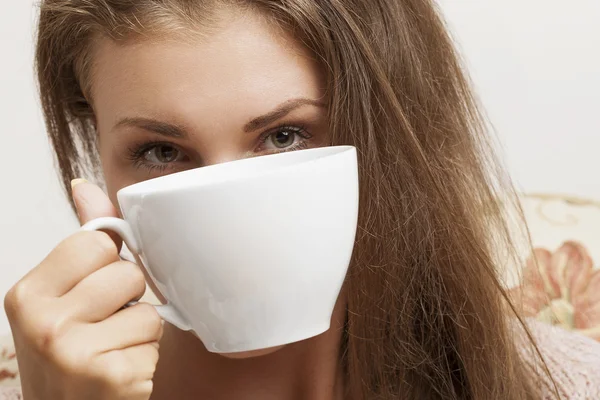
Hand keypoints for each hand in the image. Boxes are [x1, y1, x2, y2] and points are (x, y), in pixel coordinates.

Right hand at [4, 180, 162, 399]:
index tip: (92, 289)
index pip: (96, 242)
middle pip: (127, 273)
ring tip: (113, 347)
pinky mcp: (110, 376)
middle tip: (103, 326)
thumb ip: (81, 242)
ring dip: (141, 329)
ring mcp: (74, 352)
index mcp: (27, 293)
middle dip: (127, 298)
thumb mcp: (60, 296)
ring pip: (149, 309)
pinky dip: (146, 356)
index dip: (105, 264)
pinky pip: (155, 342)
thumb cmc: (66, 354)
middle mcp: (43, 322)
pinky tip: (121, 370)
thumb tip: (84, 187)